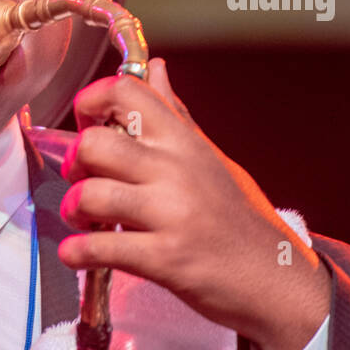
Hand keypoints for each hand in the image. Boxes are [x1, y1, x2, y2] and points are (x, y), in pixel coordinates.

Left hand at [58, 58, 331, 349]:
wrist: (276, 280)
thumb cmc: (242, 220)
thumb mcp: (211, 156)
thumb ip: (176, 115)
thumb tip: (156, 70)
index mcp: (183, 141)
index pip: (126, 92)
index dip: (92, 101)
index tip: (87, 121)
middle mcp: (175, 170)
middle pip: (94, 143)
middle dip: (73, 162)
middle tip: (79, 176)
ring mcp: (171, 214)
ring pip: (92, 194)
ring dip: (73, 209)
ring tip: (81, 217)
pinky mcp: (166, 259)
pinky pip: (102, 248)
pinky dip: (77, 251)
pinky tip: (78, 252)